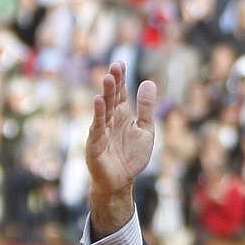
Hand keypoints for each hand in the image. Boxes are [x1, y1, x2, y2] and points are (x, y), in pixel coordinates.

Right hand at [85, 62, 157, 234]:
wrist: (121, 181)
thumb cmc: (132, 156)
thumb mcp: (145, 130)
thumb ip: (146, 108)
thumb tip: (148, 82)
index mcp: (122, 116)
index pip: (120, 94)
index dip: (121, 79)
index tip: (120, 64)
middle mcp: (110, 120)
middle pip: (111, 98)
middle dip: (113, 83)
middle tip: (115, 66)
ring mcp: (101, 130)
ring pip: (104, 109)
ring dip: (105, 94)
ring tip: (107, 78)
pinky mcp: (95, 143)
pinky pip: (97, 127)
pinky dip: (98, 115)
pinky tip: (99, 102)